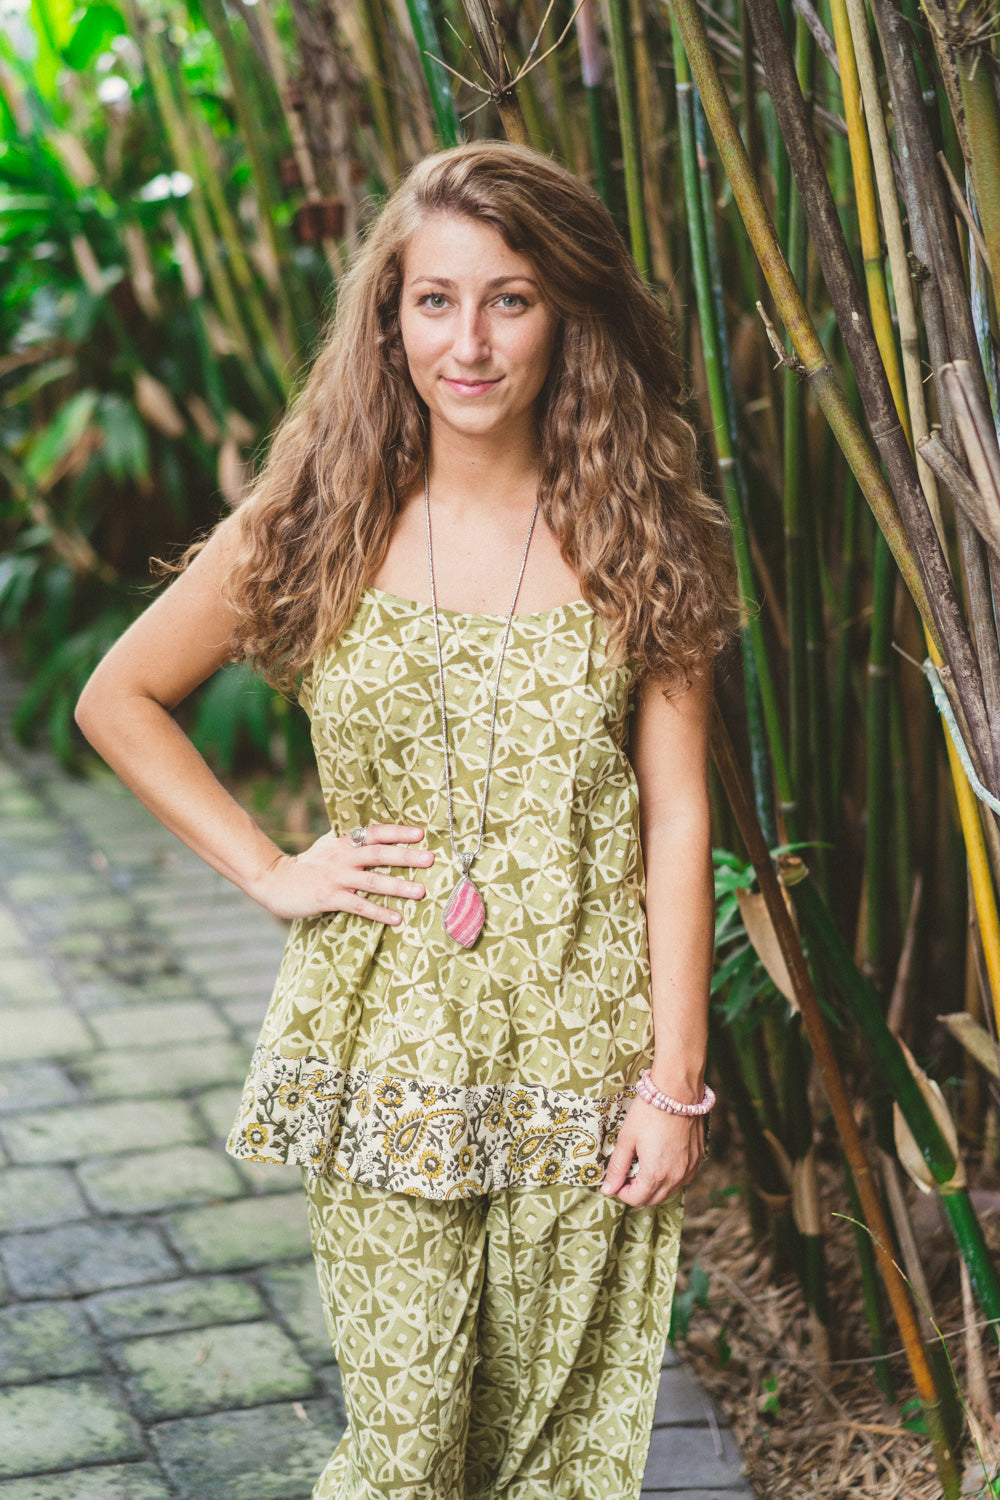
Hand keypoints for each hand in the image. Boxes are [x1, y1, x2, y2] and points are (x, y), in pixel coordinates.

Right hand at [251, 822, 433, 922]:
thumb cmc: (307, 865)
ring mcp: (336, 878)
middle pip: (379, 854)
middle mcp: (342, 857)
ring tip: (420, 892)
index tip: (421, 834)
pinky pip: (359, 906)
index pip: (375, 832)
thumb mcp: (328, 846)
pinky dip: (379, 912)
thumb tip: (375, 835)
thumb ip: (350, 841)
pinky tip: (396, 918)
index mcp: (344, 842)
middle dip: (406, 856)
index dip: (398, 832)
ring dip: (398, 886)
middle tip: (430, 858)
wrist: (275, 881)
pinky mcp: (329, 898)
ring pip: (372, 881)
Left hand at [601, 1097, 704, 1206]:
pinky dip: (670, 1177)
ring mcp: (688, 1169)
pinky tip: (662, 1159)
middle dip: (638, 1191)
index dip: (623, 1192)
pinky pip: (682, 1179)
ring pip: (669, 1191)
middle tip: (630, 1171)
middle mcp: (675, 1177)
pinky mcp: (697, 1160)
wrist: (677, 1093)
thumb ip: (617, 1167)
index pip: (636, 1200)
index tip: (619, 1177)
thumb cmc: (649, 1113)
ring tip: (645, 1163)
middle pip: (653, 1200)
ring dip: (654, 1186)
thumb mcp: (626, 1139)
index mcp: (655, 1174)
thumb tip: (607, 1189)